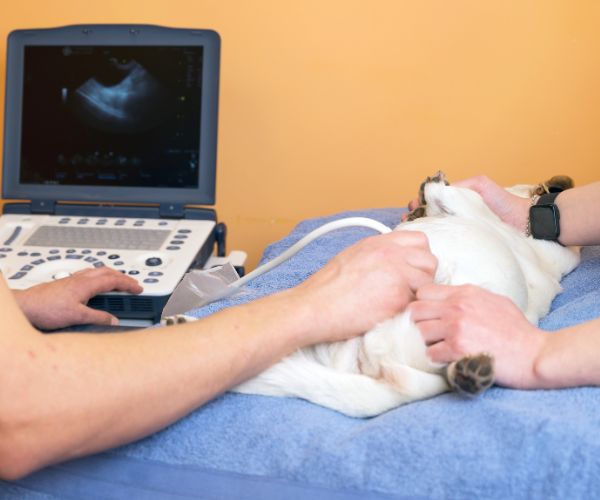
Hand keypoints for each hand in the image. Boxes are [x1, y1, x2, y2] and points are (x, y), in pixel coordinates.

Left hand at [13, 267, 143, 329]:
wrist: (26, 306)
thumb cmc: (46, 309)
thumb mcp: (77, 317)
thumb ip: (98, 317)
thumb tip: (113, 320)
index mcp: (86, 284)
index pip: (114, 280)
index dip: (129, 284)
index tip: (138, 289)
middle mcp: (80, 279)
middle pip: (108, 271)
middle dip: (123, 276)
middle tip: (132, 284)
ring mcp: (72, 279)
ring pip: (97, 271)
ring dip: (111, 275)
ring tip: (118, 282)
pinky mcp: (66, 283)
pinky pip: (88, 275)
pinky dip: (99, 277)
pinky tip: (95, 285)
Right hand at [296, 230, 436, 343]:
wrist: (314, 307)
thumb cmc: (327, 288)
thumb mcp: (353, 256)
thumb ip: (378, 254)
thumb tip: (396, 262)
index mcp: (378, 242)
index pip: (420, 240)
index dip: (419, 257)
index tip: (411, 270)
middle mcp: (390, 254)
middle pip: (430, 260)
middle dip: (423, 276)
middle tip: (407, 290)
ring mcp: (396, 274)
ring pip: (428, 283)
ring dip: (417, 294)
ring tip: (397, 303)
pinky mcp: (398, 298)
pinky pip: (416, 303)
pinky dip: (407, 310)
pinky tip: (390, 313)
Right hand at [404, 175, 530, 232]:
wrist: (526, 223)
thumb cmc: (505, 202)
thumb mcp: (480, 185)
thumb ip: (460, 185)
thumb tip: (437, 191)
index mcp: (456, 201)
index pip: (431, 201)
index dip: (419, 202)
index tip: (412, 206)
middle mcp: (454, 216)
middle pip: (428, 216)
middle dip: (415, 217)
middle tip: (407, 220)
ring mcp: (459, 231)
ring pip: (434, 229)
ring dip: (421, 229)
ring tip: (411, 230)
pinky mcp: (465, 244)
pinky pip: (447, 242)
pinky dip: (434, 242)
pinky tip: (425, 244)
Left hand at [408, 284, 546, 388]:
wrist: (535, 354)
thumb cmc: (517, 330)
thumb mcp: (494, 301)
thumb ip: (469, 297)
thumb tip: (449, 298)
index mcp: (465, 293)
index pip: (423, 292)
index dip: (423, 305)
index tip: (429, 317)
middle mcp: (457, 307)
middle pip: (415, 311)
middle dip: (418, 324)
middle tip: (429, 335)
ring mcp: (457, 328)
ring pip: (419, 332)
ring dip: (426, 343)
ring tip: (440, 348)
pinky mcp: (458, 349)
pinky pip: (430, 353)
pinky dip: (436, 359)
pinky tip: (448, 360)